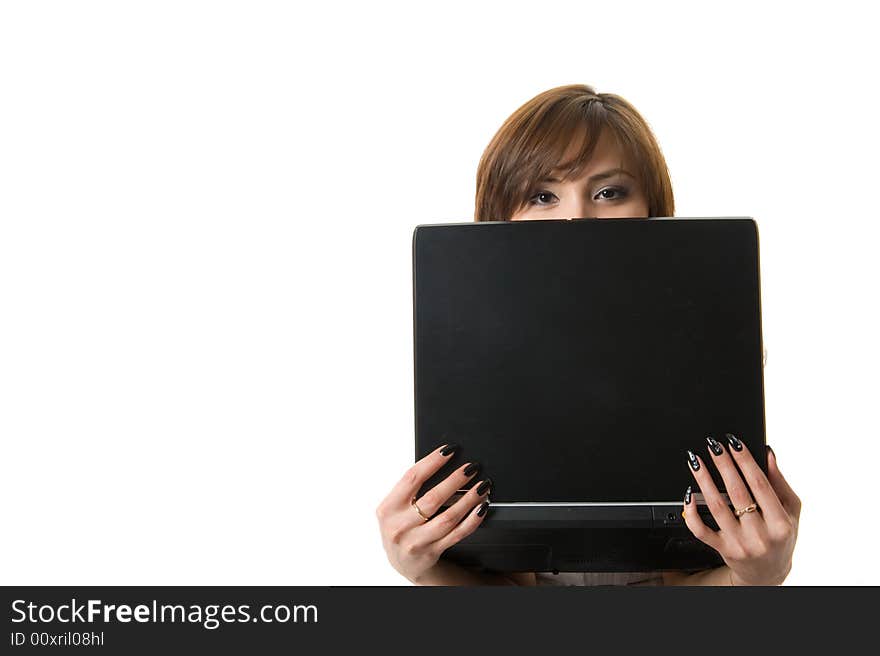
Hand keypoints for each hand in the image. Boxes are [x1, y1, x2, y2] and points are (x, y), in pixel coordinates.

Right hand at [376, 444, 491, 583]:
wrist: (403, 563)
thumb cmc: (401, 526)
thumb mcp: (395, 507)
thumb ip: (410, 489)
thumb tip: (440, 461)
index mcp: (388, 508)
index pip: (412, 478)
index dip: (432, 462)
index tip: (449, 450)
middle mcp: (400, 526)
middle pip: (433, 498)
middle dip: (456, 480)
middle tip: (471, 467)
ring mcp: (416, 542)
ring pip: (448, 517)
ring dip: (469, 499)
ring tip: (481, 486)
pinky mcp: (432, 552)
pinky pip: (458, 534)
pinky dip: (473, 520)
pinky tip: (481, 507)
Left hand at [682, 436, 800, 585]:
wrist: (769, 572)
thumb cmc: (781, 536)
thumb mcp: (791, 510)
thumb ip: (779, 482)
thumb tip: (767, 453)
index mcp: (780, 522)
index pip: (760, 484)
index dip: (745, 460)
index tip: (733, 442)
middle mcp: (760, 534)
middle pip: (737, 492)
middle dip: (723, 464)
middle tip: (712, 445)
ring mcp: (740, 543)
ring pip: (717, 506)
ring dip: (704, 480)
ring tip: (695, 461)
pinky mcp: (723, 549)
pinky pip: (701, 530)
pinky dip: (692, 512)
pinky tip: (688, 494)